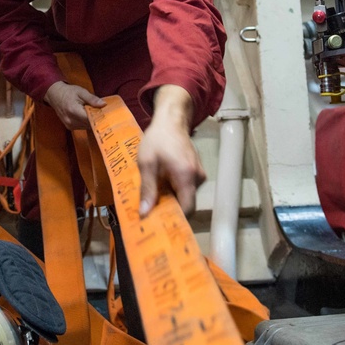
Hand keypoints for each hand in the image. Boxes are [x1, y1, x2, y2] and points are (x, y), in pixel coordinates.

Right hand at [44, 81, 104, 129]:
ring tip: (95, 113)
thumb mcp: (81, 92)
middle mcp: (70, 120)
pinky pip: (82, 127)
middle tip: (103, 112)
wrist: (55, 95)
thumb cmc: (69, 92)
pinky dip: (86, 123)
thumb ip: (92, 99)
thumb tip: (103, 104)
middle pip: (89, 124)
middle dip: (97, 119)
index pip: (90, 118)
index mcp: (73, 110)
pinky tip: (88, 116)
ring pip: (87, 127)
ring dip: (92, 121)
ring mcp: (69, 125)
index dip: (99, 117)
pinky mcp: (69, 127)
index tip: (107, 114)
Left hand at [137, 85, 204, 216]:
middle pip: (187, 203)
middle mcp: (198, 177)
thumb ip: (147, 189)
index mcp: (186, 176)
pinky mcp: (197, 170)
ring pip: (186, 195)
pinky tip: (162, 183)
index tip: (159, 224)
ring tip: (154, 194)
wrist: (171, 120)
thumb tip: (144, 213)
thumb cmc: (157, 140)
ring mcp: (199, 173)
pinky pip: (187, 186)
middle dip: (170, 208)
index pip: (188, 209)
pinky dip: (175, 188)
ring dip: (171, 197)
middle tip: (152, 212)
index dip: (175, 219)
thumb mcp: (146, 163)